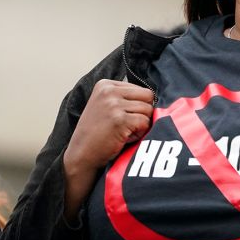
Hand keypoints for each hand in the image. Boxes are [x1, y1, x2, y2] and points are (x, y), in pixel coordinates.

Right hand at [62, 79, 153, 219]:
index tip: (121, 117)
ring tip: (123, 132)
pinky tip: (124, 138)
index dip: (139, 106)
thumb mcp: (106, 105)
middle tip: (128, 125)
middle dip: (143, 113)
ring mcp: (113, 104)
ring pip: (148, 110)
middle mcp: (108, 91)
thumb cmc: (98, 133)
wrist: (81, 155)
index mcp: (105, 84)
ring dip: (141, 125)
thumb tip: (158, 95)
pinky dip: (139, 133)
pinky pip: (145, 123)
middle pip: (148, 97)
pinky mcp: (119, 119)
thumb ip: (126, 97)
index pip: (142, 89)